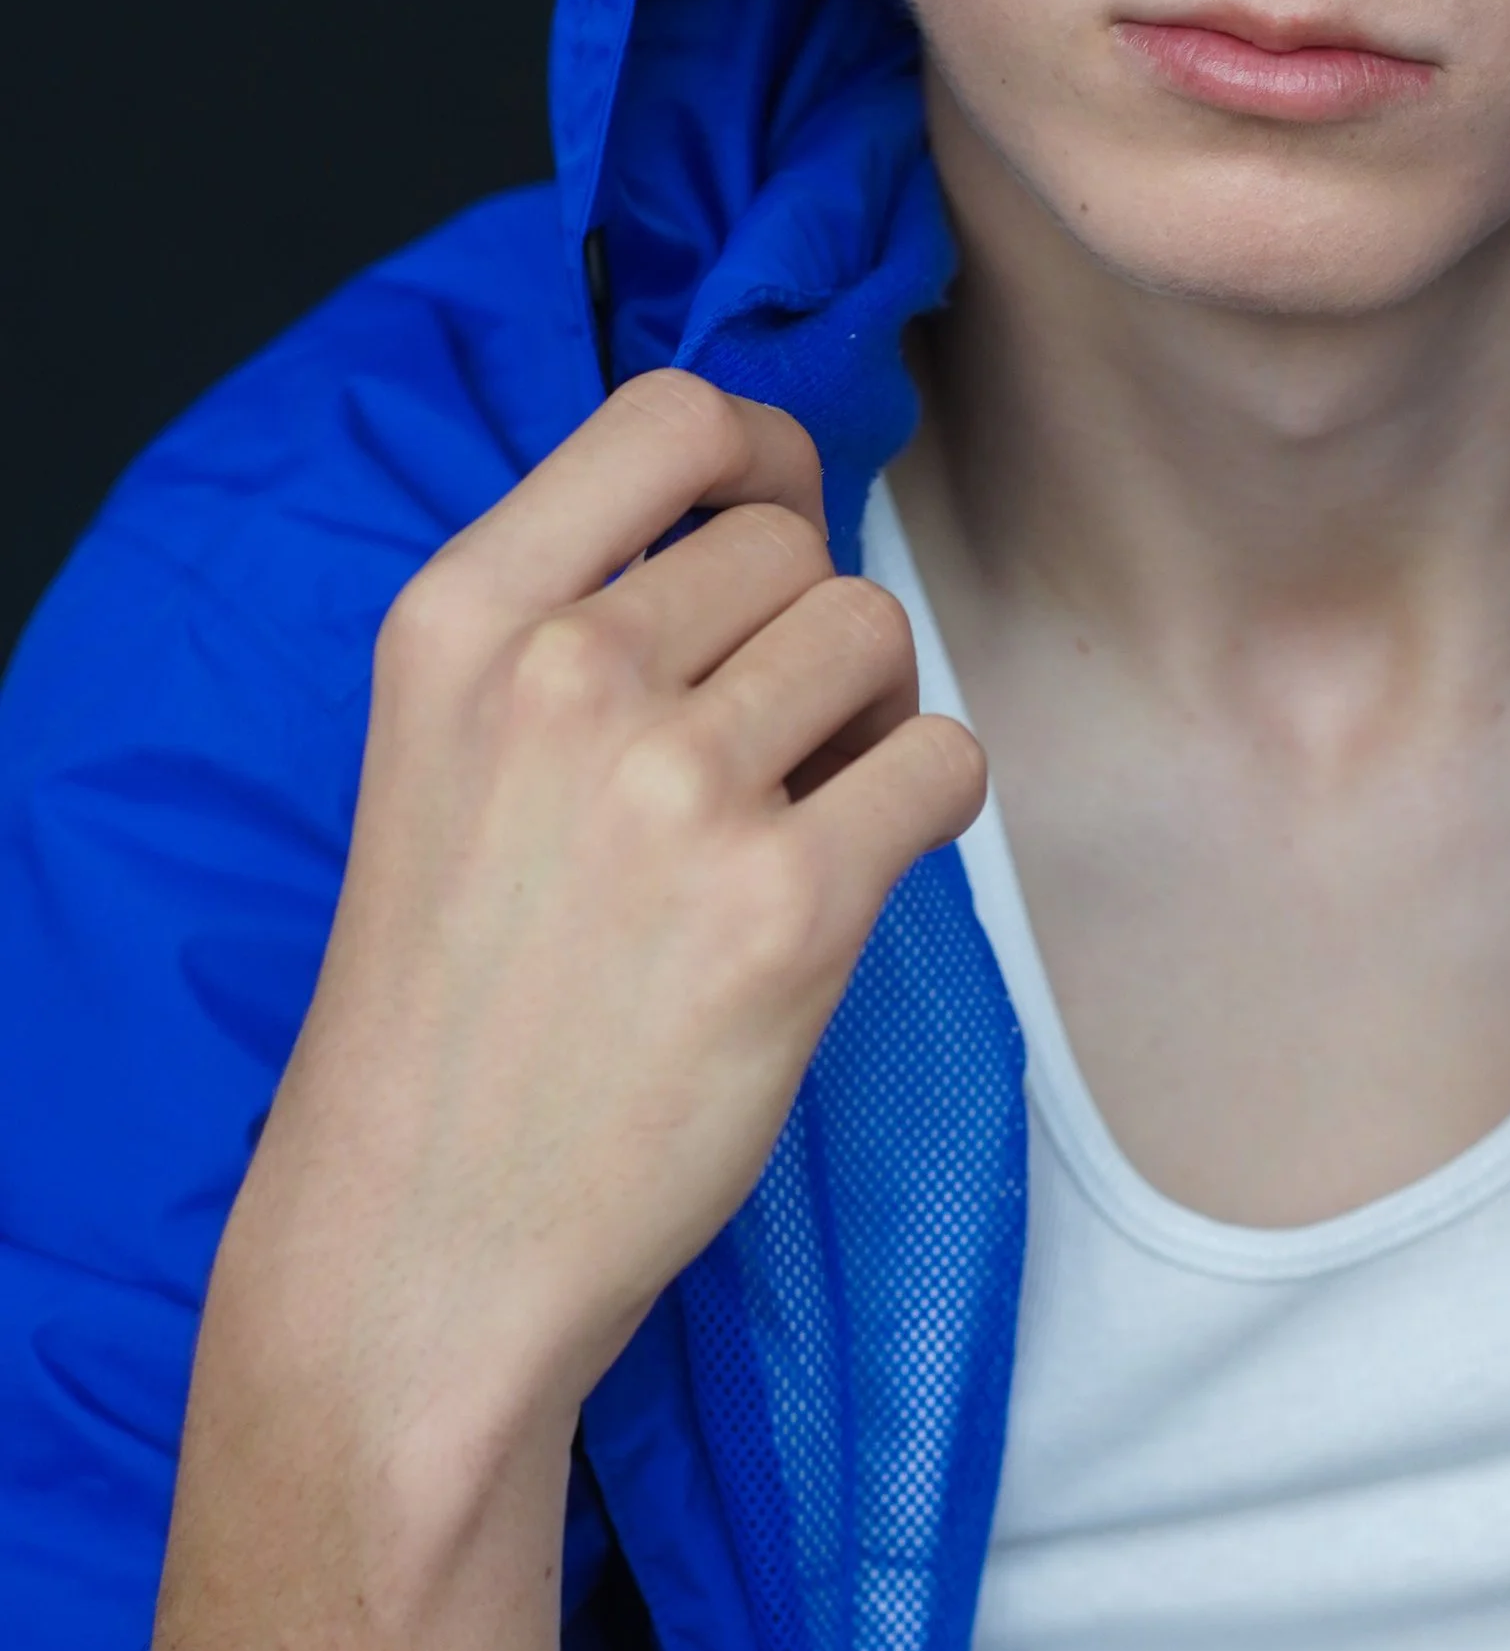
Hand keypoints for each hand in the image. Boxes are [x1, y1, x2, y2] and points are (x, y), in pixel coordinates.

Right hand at [141, 372, 982, 1650]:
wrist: (423, 1237)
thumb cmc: (454, 994)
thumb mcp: (449, 746)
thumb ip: (588, 604)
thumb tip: (779, 485)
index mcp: (461, 617)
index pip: (673, 414)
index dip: (756, 461)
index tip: (761, 537)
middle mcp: (564, 675)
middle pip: (798, 547)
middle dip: (803, 639)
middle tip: (747, 762)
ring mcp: (679, 786)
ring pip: (879, 641)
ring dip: (867, 724)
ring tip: (782, 826)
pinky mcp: (790, 902)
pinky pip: (945, 766)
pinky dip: (920, 817)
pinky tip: (836, 886)